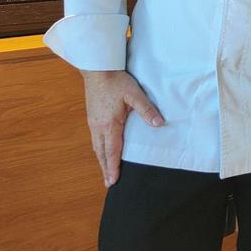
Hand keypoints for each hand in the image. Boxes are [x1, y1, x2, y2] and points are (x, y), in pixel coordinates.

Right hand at [80, 70, 163, 186]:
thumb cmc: (116, 81)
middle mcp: (97, 126)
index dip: (112, 167)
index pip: (111, 151)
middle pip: (101, 152)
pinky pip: (95, 138)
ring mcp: (93, 122)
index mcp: (108, 124)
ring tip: (106, 170)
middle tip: (109, 182)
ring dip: (101, 159)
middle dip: (105, 167)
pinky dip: (99, 148)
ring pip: (96, 146)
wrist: (98, 68)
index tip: (113, 181)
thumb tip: (159, 123)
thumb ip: (147, 109)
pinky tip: (103, 149)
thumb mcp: (134, 94)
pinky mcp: (92, 117)